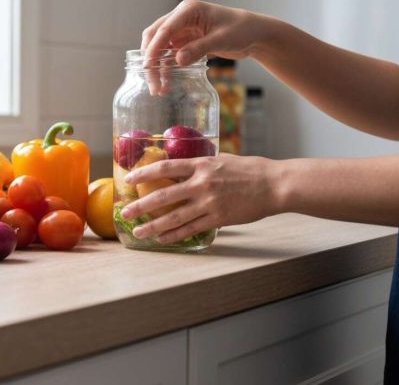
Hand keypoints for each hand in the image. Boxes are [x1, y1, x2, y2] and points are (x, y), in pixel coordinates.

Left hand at [120, 154, 282, 242]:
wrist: (274, 185)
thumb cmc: (249, 170)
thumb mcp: (221, 160)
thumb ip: (199, 165)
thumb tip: (179, 169)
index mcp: (201, 165)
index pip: (165, 167)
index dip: (145, 173)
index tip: (129, 179)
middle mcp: (202, 183)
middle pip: (163, 196)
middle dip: (140, 206)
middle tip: (124, 213)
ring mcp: (209, 202)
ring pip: (174, 217)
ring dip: (153, 226)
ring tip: (138, 232)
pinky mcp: (218, 218)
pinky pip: (191, 228)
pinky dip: (175, 235)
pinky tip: (162, 238)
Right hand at [141, 0, 273, 93]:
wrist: (254, 34)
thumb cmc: (241, 30)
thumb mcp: (221, 39)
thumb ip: (199, 48)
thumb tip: (177, 60)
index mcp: (188, 10)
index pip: (164, 29)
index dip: (153, 48)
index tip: (147, 66)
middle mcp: (181, 18)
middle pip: (155, 37)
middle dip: (150, 60)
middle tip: (150, 82)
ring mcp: (182, 30)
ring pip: (160, 48)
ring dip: (156, 67)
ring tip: (157, 88)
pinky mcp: (185, 42)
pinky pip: (169, 55)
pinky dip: (165, 69)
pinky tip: (166, 83)